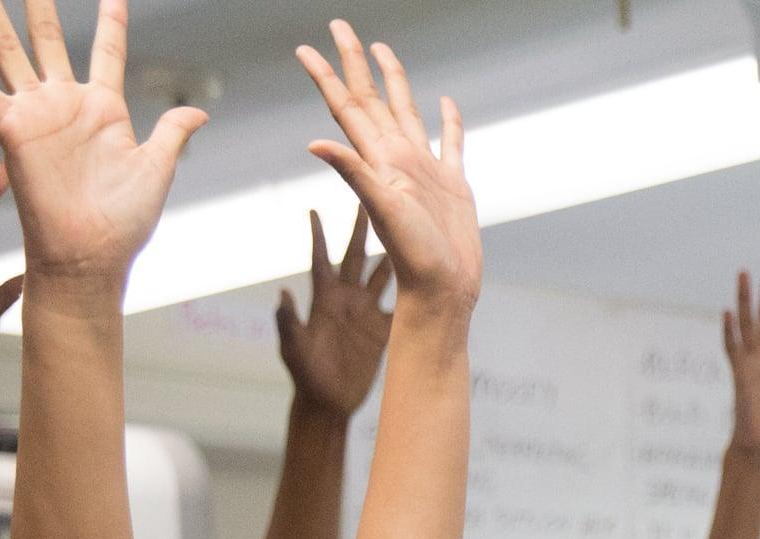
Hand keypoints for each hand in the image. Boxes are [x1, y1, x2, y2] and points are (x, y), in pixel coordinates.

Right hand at [0, 0, 203, 291]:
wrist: (91, 257)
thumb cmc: (124, 223)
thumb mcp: (157, 168)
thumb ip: (172, 132)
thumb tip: (200, 111)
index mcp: (104, 109)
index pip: (107, 51)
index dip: (110, 21)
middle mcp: (66, 103)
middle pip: (47, 37)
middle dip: (37, 2)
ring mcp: (36, 112)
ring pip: (7, 47)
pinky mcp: (10, 128)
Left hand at [276, 210, 392, 419]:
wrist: (329, 401)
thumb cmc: (306, 376)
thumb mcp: (294, 349)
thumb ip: (288, 323)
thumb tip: (282, 294)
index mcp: (323, 299)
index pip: (320, 259)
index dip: (317, 235)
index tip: (314, 208)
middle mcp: (346, 298)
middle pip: (355, 256)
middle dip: (362, 227)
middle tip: (370, 198)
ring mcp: (366, 311)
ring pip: (382, 273)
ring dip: (392, 251)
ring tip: (406, 225)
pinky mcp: (384, 328)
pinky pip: (401, 305)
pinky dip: (413, 290)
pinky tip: (427, 272)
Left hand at [296, 24, 476, 309]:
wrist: (444, 290)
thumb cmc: (414, 256)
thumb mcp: (382, 211)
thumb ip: (354, 173)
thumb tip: (315, 141)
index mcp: (379, 159)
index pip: (346, 107)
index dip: (327, 76)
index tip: (306, 48)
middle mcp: (398, 158)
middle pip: (372, 99)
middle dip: (356, 63)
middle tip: (341, 27)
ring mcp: (425, 170)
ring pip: (407, 113)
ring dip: (394, 82)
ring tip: (384, 52)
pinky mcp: (453, 185)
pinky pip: (451, 144)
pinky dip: (450, 123)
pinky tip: (447, 104)